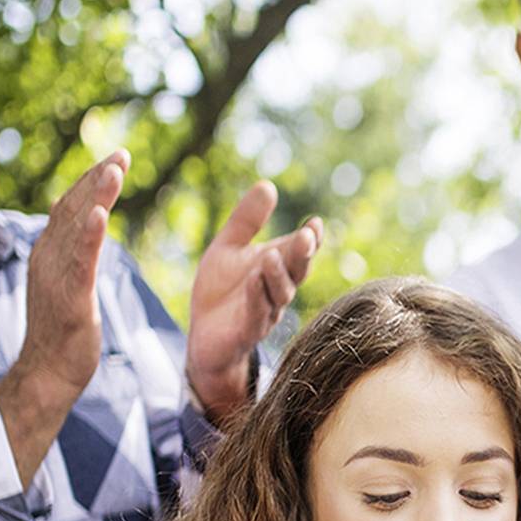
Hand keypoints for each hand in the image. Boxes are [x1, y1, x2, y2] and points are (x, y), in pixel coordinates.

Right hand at [18, 150, 127, 404]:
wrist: (46, 374)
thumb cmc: (59, 330)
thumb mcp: (62, 278)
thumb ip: (66, 245)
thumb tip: (66, 208)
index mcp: (48, 252)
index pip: (69, 205)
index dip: (91, 180)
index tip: (116, 158)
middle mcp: (48, 258)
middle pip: (73, 208)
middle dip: (97, 179)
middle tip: (122, 154)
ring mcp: (57, 277)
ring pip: (76, 229)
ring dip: (95, 197)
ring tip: (114, 171)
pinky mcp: (70, 299)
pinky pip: (80, 263)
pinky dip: (89, 236)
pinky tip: (99, 214)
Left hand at [188, 183, 322, 419]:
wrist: (205, 336)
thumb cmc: (221, 291)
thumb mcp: (229, 247)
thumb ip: (247, 220)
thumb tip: (268, 185)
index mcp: (277, 268)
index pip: (298, 251)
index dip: (310, 239)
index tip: (315, 223)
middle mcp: (277, 290)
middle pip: (296, 272)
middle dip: (302, 254)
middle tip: (307, 235)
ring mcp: (264, 312)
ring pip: (278, 294)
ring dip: (277, 275)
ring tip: (272, 255)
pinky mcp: (244, 331)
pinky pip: (254, 314)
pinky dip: (255, 297)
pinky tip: (253, 281)